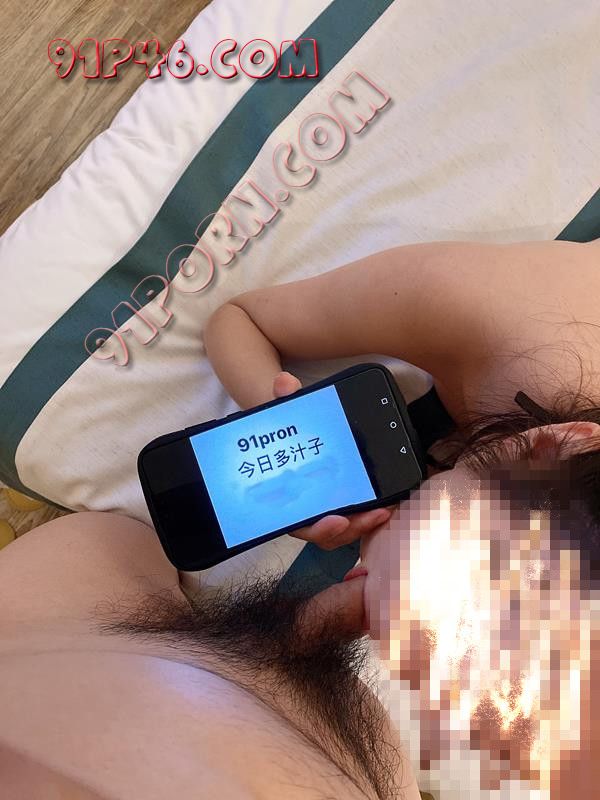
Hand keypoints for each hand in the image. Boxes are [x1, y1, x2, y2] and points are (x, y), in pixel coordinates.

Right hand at [272, 371, 395, 549]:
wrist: (290, 436)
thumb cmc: (287, 432)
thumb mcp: (285, 414)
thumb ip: (285, 401)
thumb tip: (284, 382)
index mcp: (286, 498)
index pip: (300, 523)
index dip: (318, 527)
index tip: (337, 520)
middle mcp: (304, 510)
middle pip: (327, 532)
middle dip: (352, 528)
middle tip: (375, 514)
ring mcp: (323, 510)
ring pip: (343, 529)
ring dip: (364, 523)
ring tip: (386, 509)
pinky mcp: (341, 505)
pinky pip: (353, 518)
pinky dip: (369, 514)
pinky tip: (389, 503)